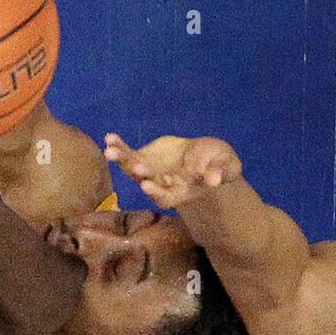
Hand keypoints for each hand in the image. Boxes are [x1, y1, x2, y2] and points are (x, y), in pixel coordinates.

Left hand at [103, 134, 242, 208]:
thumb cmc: (219, 165)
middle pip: (147, 182)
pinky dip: (120, 146)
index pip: (165, 197)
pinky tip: (109, 137)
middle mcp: (162, 185)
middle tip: (133, 165)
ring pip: (133, 168)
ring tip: (110, 150)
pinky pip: (129, 153)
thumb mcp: (226, 168)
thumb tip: (213, 180)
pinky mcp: (146, 158)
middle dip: (139, 173)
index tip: (147, 186)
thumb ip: (219, 173)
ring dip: (121, 159)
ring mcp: (151, 172)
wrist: (205, 158)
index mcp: (181, 192)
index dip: (156, 193)